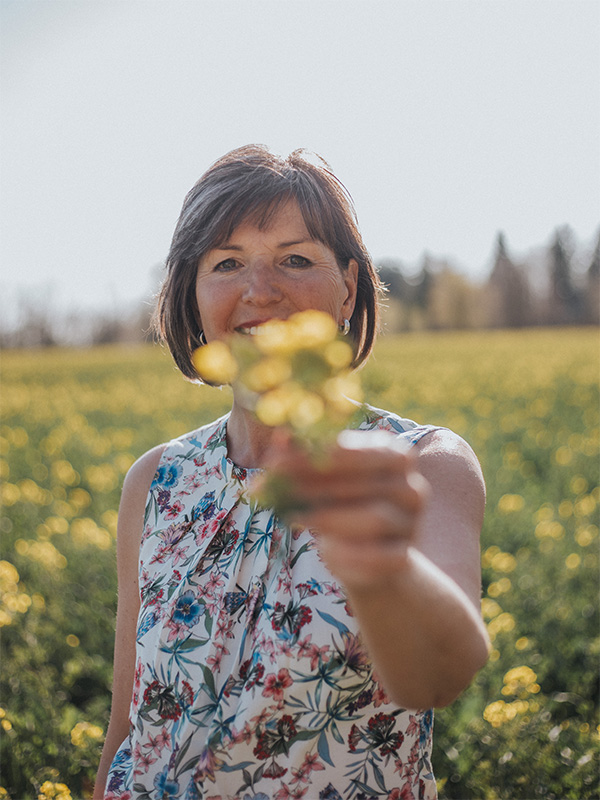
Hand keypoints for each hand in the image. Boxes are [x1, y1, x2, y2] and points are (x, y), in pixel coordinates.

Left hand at [258, 430, 430, 589]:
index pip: (354, 449)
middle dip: (313, 484)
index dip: (312, 455)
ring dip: (329, 517)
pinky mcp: (403, 557)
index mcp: (395, 456)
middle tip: (275, 489)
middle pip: (362, 481)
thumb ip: (305, 458)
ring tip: (294, 517)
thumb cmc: (343, 507)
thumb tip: (281, 438)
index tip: (276, 461)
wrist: (370, 557)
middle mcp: (410, 487)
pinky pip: (376, 555)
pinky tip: (325, 549)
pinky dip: (348, 553)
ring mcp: (411, 523)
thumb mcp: (324, 480)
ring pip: (375, 517)